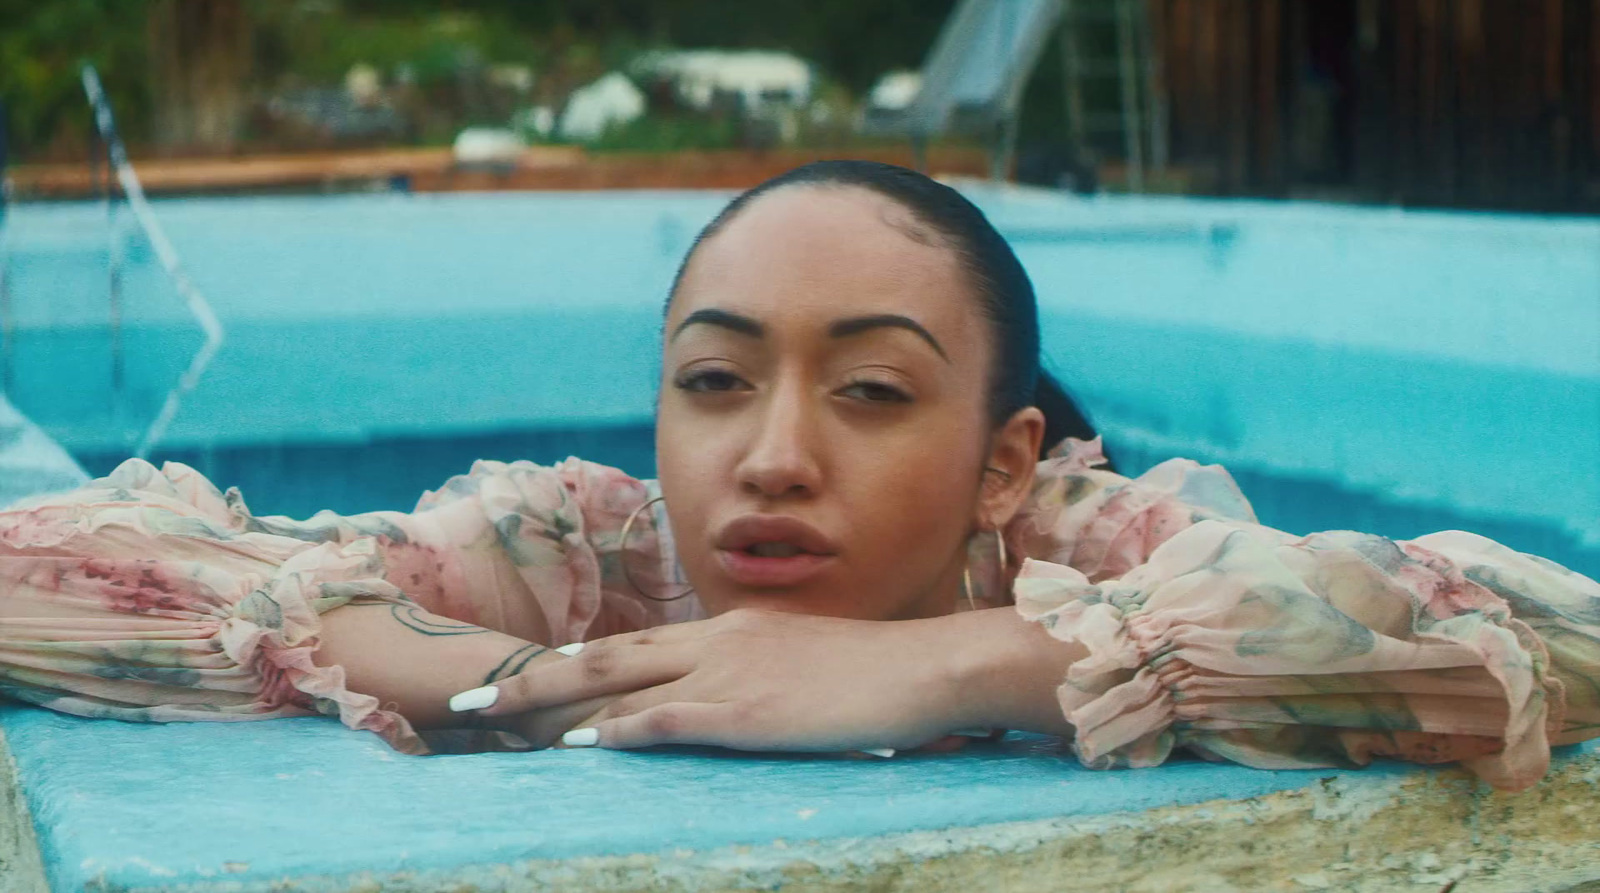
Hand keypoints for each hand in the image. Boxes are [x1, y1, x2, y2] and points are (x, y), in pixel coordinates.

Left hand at [458, 608, 978, 752]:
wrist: (932, 666)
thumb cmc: (876, 673)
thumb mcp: (802, 662)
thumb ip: (754, 675)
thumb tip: (726, 702)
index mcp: (726, 629)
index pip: (627, 646)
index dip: (566, 667)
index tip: (516, 684)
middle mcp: (716, 641)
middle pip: (600, 659)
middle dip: (525, 684)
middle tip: (466, 709)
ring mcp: (731, 673)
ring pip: (618, 686)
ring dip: (550, 712)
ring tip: (494, 730)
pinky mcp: (751, 711)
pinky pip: (669, 719)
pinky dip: (618, 732)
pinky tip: (580, 746)